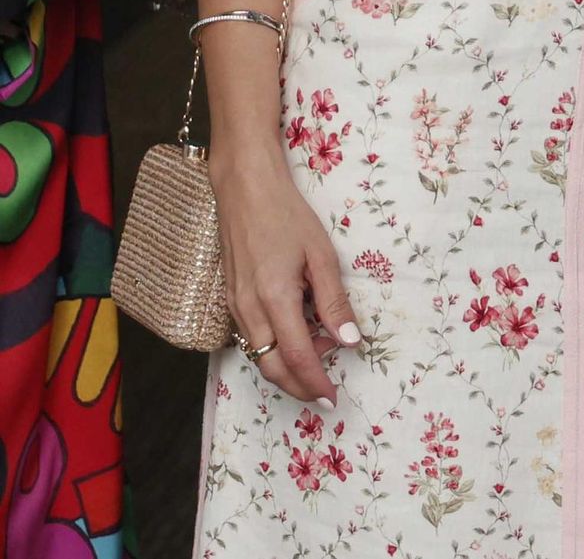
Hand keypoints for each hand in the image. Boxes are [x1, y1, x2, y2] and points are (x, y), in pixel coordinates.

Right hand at [213, 152, 362, 404]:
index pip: (296, 358)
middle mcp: (248, 311)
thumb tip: (350, 341)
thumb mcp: (320, 254)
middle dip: (299, 387)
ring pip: (259, 356)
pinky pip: (251, 338)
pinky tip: (297, 331)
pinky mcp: (230, 300)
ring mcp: (235, 307)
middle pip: (271, 368)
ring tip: (321, 350)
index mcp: (274, 299)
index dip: (315, 383)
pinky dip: (274, 347)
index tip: (333, 397)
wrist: (245, 189)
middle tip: (326, 391)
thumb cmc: (287, 215)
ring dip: (288, 366)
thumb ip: (333, 301)